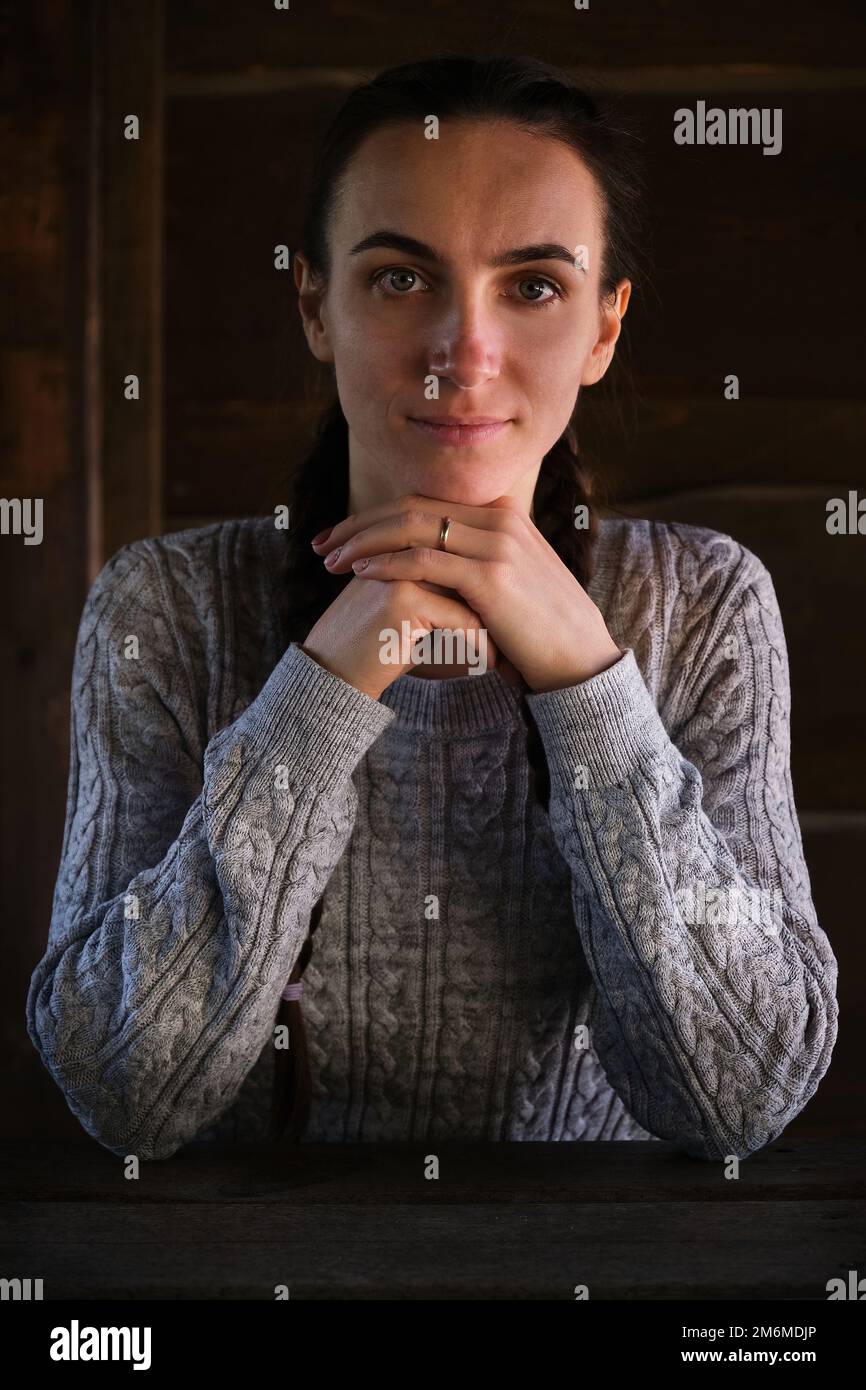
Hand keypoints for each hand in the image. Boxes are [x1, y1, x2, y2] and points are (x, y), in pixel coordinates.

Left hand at [312, 493, 623, 691]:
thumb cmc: (539, 631)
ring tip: (331, 559)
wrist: (579, 659)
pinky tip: (361, 573)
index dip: (377, 515)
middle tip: (323, 543)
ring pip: (412, 527)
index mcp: (502, 514)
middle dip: (360, 523)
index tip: (343, 535)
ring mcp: (497, 544)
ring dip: (364, 541)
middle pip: (412, 506)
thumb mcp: (509, 583)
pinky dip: (387, 563)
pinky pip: (424, 561)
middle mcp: (500, 519)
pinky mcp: (491, 576)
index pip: (425, 501)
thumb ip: (474, 563)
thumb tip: (430, 566)